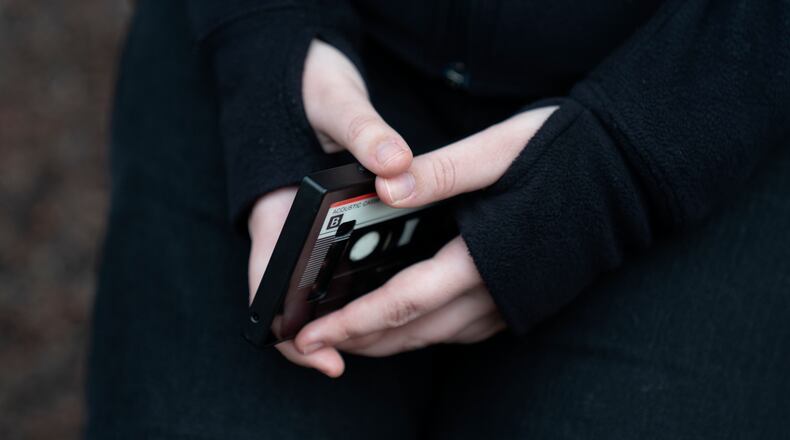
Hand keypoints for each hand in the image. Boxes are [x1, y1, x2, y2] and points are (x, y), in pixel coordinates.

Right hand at [247, 39, 413, 374]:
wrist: (295, 68)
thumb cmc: (303, 85)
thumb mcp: (335, 100)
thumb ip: (363, 129)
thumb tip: (395, 164)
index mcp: (274, 215)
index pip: (266, 294)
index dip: (292, 339)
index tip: (333, 360)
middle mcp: (286, 231)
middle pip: (300, 304)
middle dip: (337, 332)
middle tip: (388, 343)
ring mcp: (307, 229)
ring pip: (324, 288)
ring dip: (355, 311)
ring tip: (404, 321)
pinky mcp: (330, 221)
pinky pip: (345, 263)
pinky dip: (368, 279)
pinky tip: (408, 281)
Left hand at [281, 106, 558, 376]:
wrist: (629, 174)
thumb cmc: (564, 155)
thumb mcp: (499, 150)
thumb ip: (441, 172)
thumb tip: (385, 186)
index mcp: (482, 258)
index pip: (402, 304)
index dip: (353, 324)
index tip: (310, 337)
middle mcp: (496, 293)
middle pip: (414, 332)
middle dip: (360, 341)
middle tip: (315, 342)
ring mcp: (513, 303)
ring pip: (437, 336)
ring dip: (391, 339)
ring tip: (351, 332)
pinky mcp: (525, 301)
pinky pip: (464, 329)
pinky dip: (426, 329)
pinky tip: (410, 315)